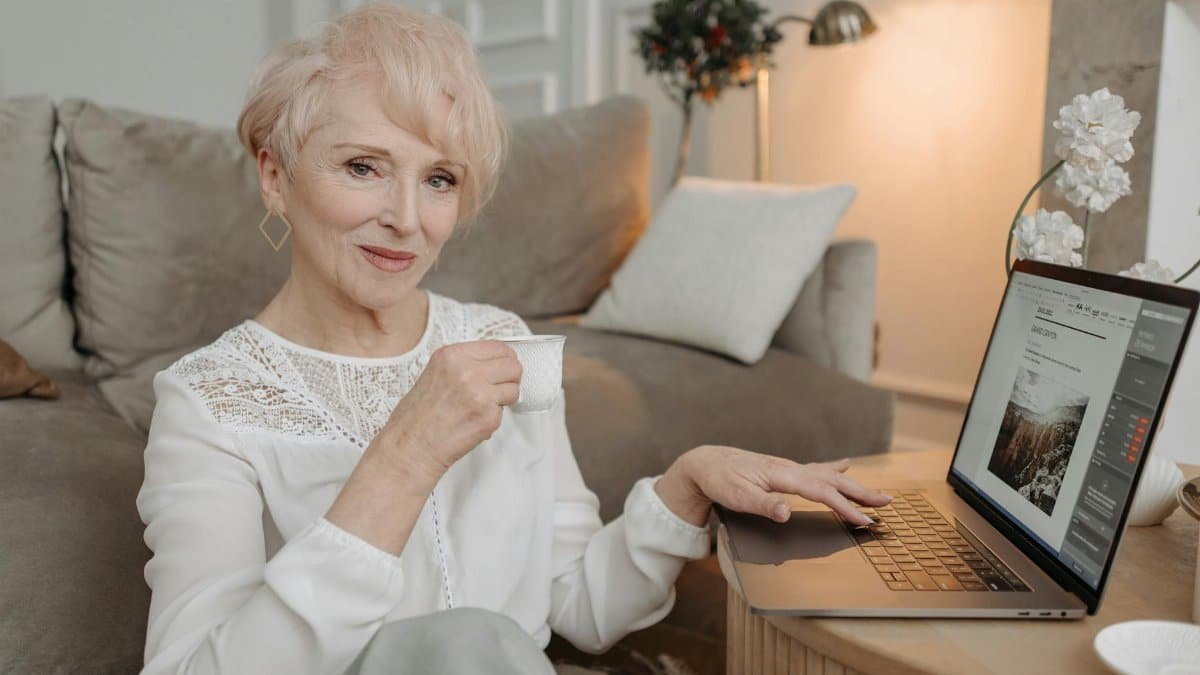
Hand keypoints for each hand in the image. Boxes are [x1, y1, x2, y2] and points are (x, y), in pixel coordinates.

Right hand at [376, 340, 522, 482]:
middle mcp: (467, 371)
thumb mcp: (435, 373)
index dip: (505, 359)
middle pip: (513, 365)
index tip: (503, 368)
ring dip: (504, 399)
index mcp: (452, 355)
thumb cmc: (417, 416)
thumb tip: (494, 362)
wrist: (410, 446)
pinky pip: (504, 412)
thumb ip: (464, 364)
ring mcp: (479, 394)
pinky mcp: (488, 417)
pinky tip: (473, 422)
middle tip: (498, 389)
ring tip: (482, 407)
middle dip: (509, 378)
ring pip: (514, 389)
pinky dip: (493, 418)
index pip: (498, 347)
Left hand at [657, 445, 891, 526]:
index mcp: (783, 475)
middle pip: (833, 481)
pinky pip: (817, 469)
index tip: (864, 520)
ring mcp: (789, 468)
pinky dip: (835, 469)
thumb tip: (788, 512)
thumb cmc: (721, 481)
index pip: (822, 492)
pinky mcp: (785, 470)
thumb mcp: (738, 497)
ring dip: (854, 484)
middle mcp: (791, 468)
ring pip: (829, 475)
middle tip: (886, 503)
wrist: (706, 463)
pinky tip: (845, 464)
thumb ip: (764, 505)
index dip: (845, 507)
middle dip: (861, 493)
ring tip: (876, 492)